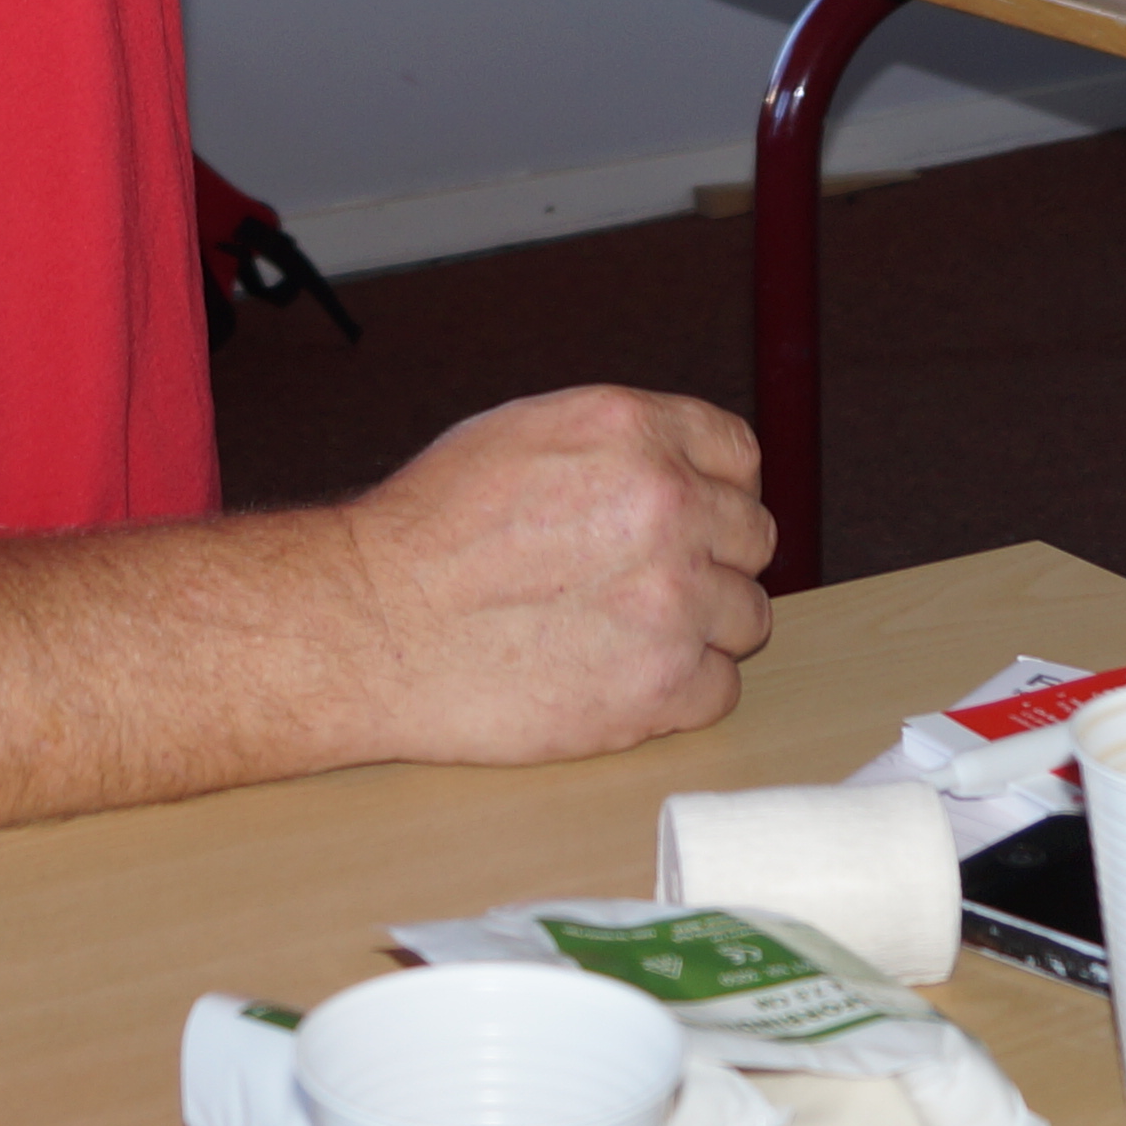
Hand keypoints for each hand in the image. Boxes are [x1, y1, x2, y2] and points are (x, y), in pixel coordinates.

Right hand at [333, 386, 772, 767]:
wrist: (373, 625)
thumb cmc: (429, 531)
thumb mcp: (523, 432)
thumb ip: (618, 445)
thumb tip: (678, 469)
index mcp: (634, 434)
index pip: (738, 455)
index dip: (714, 489)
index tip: (690, 518)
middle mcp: (669, 507)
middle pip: (752, 537)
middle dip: (708, 558)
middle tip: (642, 582)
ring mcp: (672, 600)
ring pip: (747, 616)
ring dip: (700, 627)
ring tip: (625, 634)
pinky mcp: (662, 686)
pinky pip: (720, 690)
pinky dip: (680, 692)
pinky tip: (618, 677)